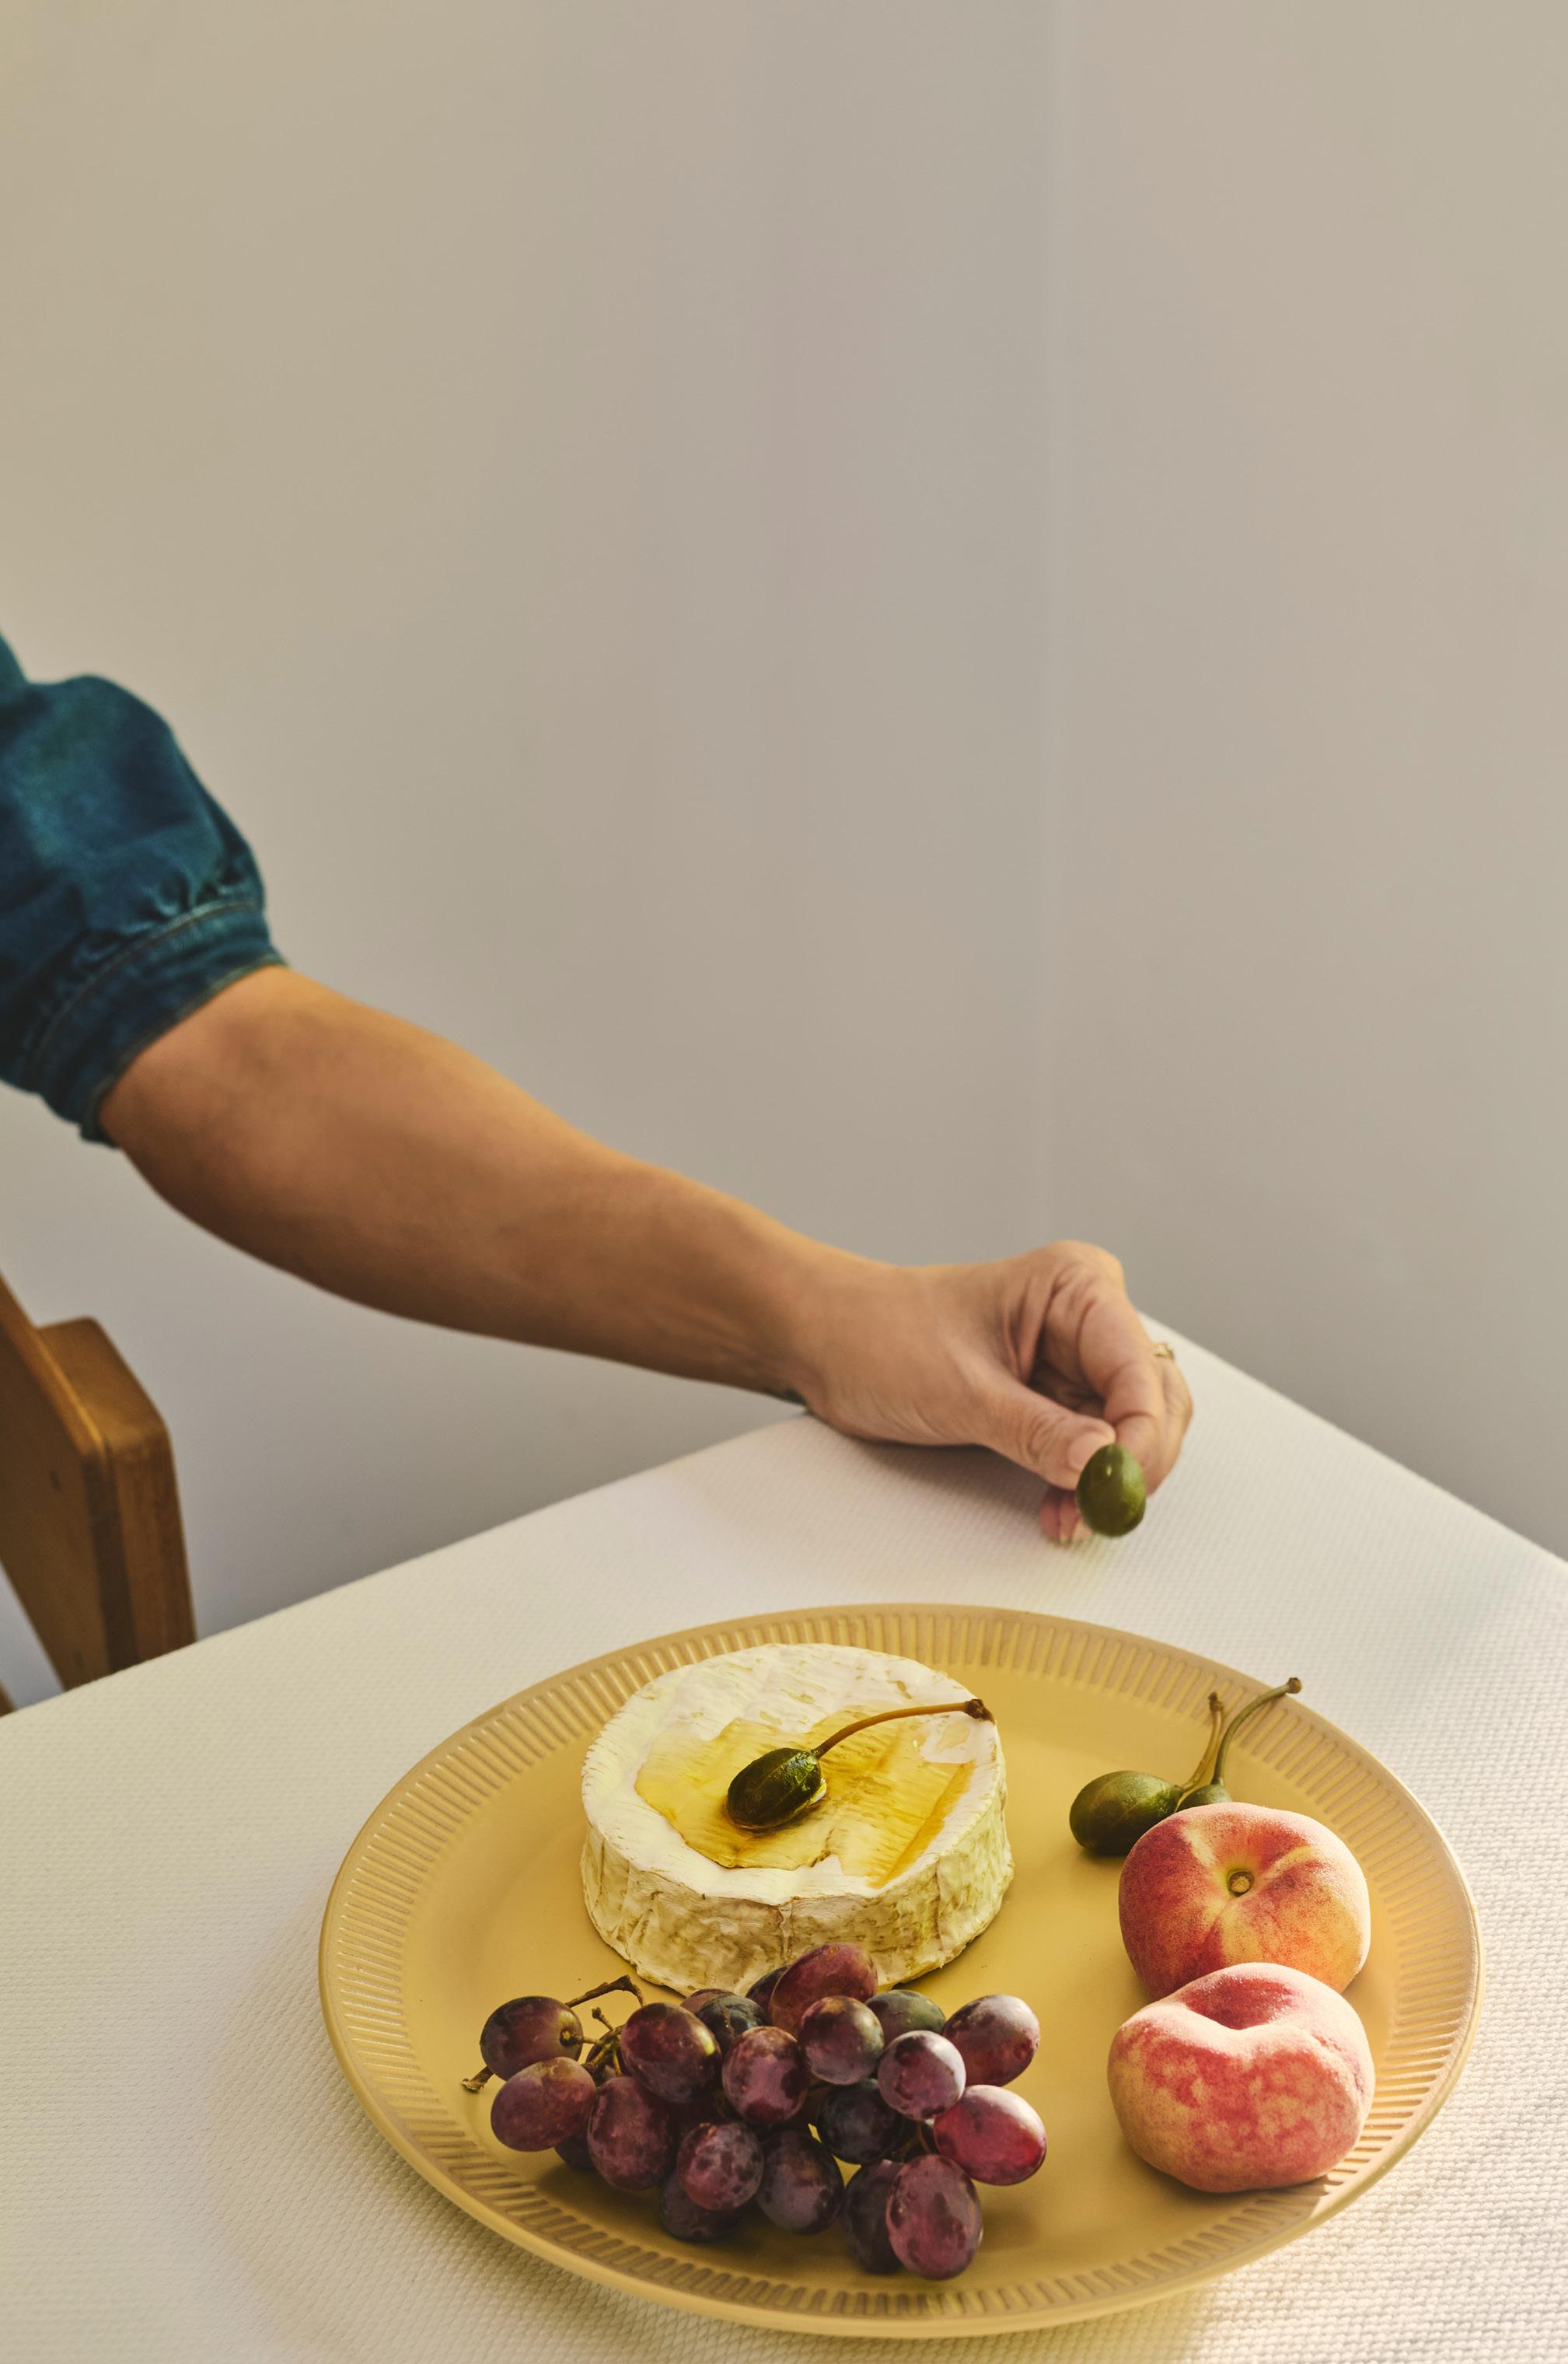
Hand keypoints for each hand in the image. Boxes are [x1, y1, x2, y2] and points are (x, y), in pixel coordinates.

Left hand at [790, 1240, 1192, 1541]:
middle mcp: (1087, 1317)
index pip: (1141, 1372)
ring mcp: (1074, 1360)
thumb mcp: (960, 1390)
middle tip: (1099, 1511)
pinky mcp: (1054, 1398)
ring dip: (1107, 1482)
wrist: (827, 1344)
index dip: (1140, 1438)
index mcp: (1076, 1286)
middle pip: (1155, 1402)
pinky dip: (1084, 1484)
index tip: (1115, 1488)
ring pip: (1131, 1432)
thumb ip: (1037, 1431)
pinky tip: (1059, 1510)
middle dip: (1133, 1463)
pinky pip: (1094, 1448)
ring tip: (1069, 1516)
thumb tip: (1104, 1464)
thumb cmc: (880, 1336)